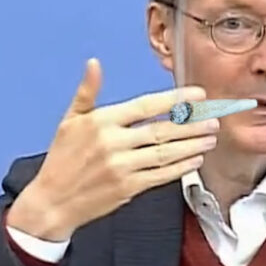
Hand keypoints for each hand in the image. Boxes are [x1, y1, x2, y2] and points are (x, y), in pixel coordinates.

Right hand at [7, 58, 217, 240]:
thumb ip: (87, 91)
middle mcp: (113, 144)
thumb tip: (94, 63)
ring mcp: (122, 168)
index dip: (174, 100)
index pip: (146, 106)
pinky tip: (195, 160)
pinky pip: (161, 176)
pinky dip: (180, 168)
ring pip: (165, 154)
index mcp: (101, 122)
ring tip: (210, 138)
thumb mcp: (70, 120)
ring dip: (192, 145)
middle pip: (161, 131)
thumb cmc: (63, 159)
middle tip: (213, 119)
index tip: (197, 95)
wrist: (52, 202)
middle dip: (192, 124)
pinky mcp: (128, 188)